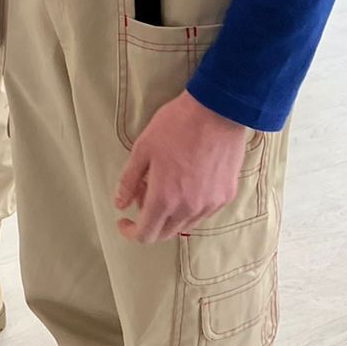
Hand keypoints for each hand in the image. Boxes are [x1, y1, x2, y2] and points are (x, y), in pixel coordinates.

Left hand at [115, 91, 249, 243]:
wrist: (217, 110)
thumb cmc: (176, 125)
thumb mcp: (143, 148)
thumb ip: (129, 181)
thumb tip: (120, 204)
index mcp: (165, 198)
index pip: (146, 234)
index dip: (131, 232)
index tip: (124, 220)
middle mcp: (189, 208)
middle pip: (165, 234)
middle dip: (148, 221)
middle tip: (142, 193)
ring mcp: (210, 204)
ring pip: (184, 224)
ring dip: (169, 214)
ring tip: (165, 183)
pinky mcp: (226, 195)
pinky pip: (202, 211)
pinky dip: (189, 206)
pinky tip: (186, 181)